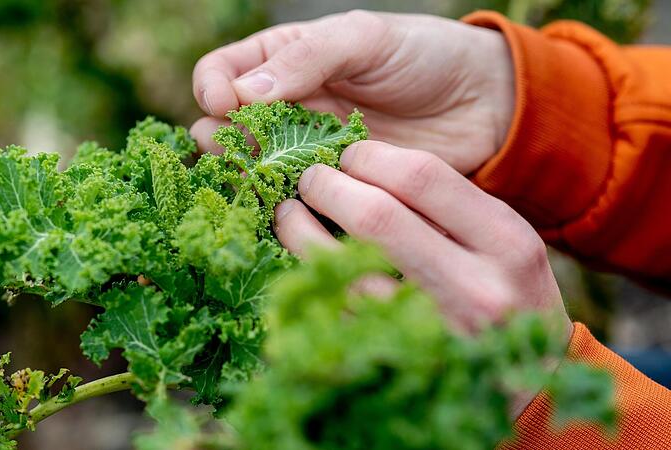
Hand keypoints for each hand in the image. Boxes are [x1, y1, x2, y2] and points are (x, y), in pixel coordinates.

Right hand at [190, 10, 514, 173]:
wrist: (482, 102)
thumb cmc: (424, 55)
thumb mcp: (364, 39)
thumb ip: (306, 59)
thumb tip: (240, 92)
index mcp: (285, 59)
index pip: (221, 72)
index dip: (212, 89)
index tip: (223, 104)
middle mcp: (287, 107)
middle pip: (226, 127)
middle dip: (219, 139)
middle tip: (234, 149)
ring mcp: (307, 150)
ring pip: (254, 168)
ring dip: (245, 175)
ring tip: (254, 178)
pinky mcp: (333, 187)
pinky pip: (293, 199)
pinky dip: (281, 204)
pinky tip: (283, 205)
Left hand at [274, 140, 570, 338]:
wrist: (529, 387)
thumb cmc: (505, 295)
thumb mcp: (502, 243)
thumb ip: (447, 204)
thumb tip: (360, 163)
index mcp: (506, 242)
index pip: (420, 176)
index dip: (368, 157)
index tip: (348, 156)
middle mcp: (474, 288)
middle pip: (374, 217)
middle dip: (327, 187)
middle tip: (311, 180)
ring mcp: (432, 333)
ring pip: (341, 270)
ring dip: (300, 232)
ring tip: (290, 215)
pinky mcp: (397, 365)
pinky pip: (335, 312)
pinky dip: (310, 279)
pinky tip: (302, 260)